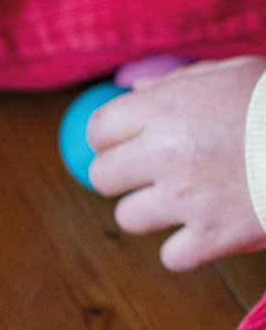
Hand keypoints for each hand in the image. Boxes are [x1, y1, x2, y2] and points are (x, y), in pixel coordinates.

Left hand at [87, 56, 265, 270]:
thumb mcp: (232, 73)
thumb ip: (176, 83)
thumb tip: (131, 91)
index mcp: (164, 109)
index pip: (97, 130)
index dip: (108, 137)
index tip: (125, 142)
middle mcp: (166, 153)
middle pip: (102, 176)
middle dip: (120, 175)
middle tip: (148, 173)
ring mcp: (189, 198)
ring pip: (128, 218)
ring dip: (149, 212)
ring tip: (180, 201)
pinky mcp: (218, 237)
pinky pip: (172, 256)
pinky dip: (186, 249)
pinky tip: (205, 230)